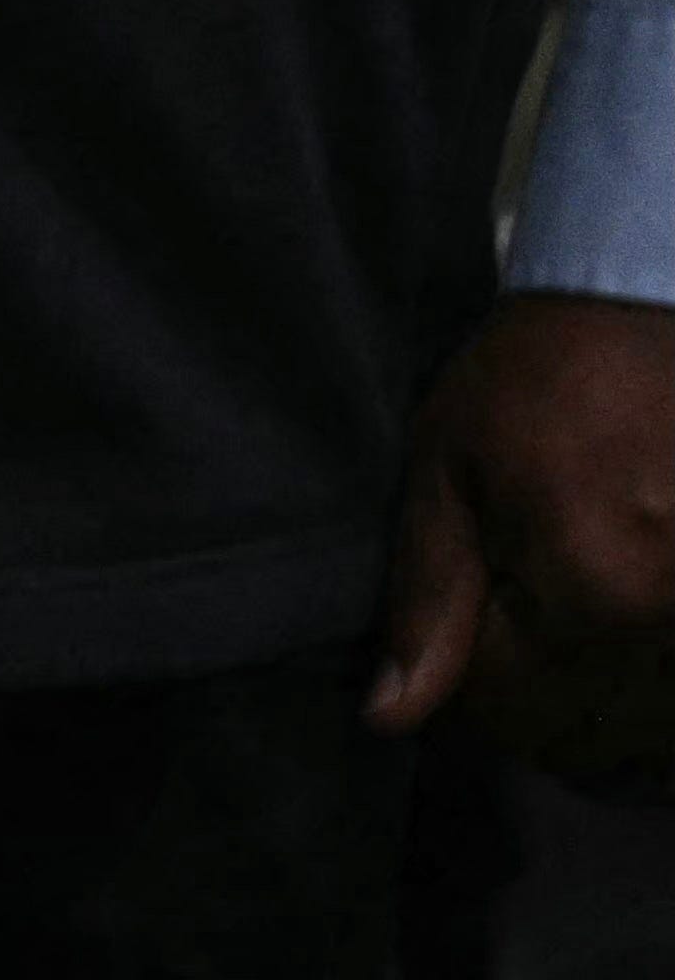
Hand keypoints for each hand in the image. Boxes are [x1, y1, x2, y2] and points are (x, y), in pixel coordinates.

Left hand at [386, 289, 674, 776]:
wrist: (648, 307)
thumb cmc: (536, 379)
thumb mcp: (448, 469)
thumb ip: (428, 597)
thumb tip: (390, 717)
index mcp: (592, 588)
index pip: (507, 708)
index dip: (464, 680)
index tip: (463, 622)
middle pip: (589, 731)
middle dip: (537, 698)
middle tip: (516, 612)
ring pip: (647, 724)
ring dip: (604, 698)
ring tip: (571, 600)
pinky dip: (651, 682)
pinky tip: (624, 618)